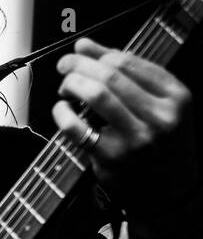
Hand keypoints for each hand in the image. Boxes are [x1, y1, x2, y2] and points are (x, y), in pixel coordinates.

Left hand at [53, 37, 197, 225]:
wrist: (171, 192)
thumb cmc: (161, 143)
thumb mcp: (160, 105)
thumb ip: (127, 73)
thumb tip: (84, 45)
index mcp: (176, 97)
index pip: (128, 61)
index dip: (96, 53)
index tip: (79, 52)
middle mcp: (161, 116)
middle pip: (110, 74)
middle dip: (78, 64)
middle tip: (64, 66)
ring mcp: (138, 138)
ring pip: (96, 94)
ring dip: (71, 84)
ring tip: (65, 88)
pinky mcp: (114, 157)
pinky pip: (77, 126)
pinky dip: (62, 113)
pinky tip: (62, 110)